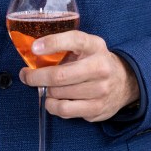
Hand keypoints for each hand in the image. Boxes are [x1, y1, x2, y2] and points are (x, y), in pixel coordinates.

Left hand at [19, 31, 138, 122]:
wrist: (125, 82)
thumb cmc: (95, 62)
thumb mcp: (86, 47)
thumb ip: (65, 47)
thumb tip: (33, 54)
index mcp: (94, 46)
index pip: (74, 40)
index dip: (52, 43)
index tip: (35, 47)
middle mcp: (100, 67)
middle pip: (59, 76)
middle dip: (36, 77)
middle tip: (26, 75)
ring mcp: (100, 90)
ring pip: (59, 94)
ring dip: (45, 91)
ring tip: (43, 88)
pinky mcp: (97, 108)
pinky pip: (65, 110)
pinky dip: (52, 106)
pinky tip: (52, 100)